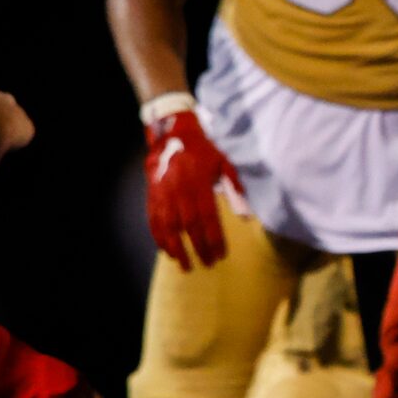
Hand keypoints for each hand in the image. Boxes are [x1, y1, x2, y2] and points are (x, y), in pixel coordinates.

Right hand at [144, 104, 242, 269]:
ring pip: (167, 226)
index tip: (220, 254)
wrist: (171, 133)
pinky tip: (166, 250)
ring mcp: (162, 192)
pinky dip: (158, 236)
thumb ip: (234, 188)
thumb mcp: (224, 163)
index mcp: (199, 183)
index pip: (207, 218)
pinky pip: (153, 219)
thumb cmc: (203, 150)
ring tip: (184, 264)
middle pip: (188, 225)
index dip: (213, 238)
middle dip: (197, 247)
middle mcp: (178, 190)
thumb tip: (246, 215)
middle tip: (206, 264)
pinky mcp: (151, 193)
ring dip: (176, 247)